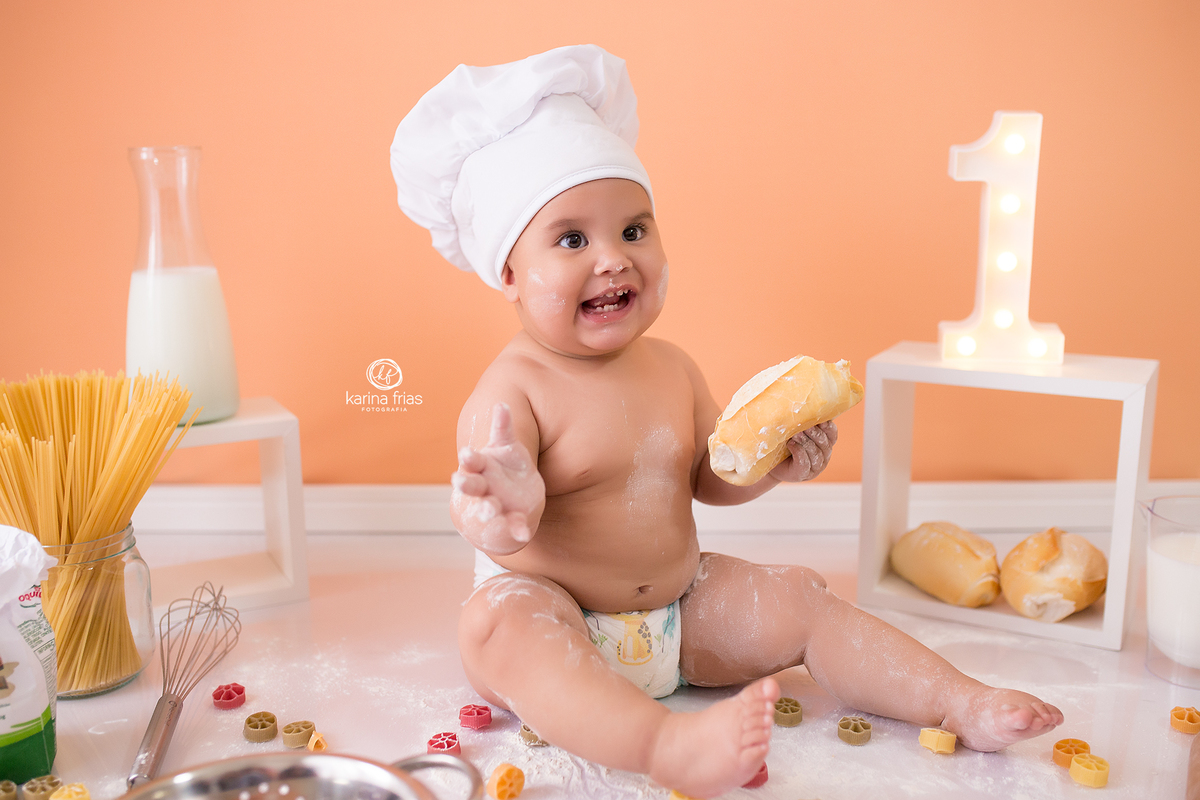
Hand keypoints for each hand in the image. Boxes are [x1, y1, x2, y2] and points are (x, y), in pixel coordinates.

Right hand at [450, 403, 544, 554]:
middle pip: (472, 486)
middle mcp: (484, 489)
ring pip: (488, 507)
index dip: (469, 458)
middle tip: (458, 480)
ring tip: (490, 509)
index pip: (472, 462)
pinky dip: (518, 530)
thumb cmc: (505, 469)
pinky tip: (524, 533)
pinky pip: (514, 526)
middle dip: (466, 483)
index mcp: (481, 468)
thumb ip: (503, 428)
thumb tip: (501, 403)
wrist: (513, 503)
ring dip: (487, 508)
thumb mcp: (505, 447)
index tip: (467, 453)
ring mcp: (496, 506)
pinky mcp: (511, 521)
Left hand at [770, 420, 836, 482]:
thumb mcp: (795, 430)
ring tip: (794, 435)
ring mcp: (816, 467)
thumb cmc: (785, 444)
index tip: (821, 420)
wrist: (772, 463)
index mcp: (825, 443)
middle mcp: (824, 455)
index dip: (828, 427)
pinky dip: (799, 452)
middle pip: (824, 443)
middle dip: (814, 433)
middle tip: (803, 426)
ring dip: (805, 442)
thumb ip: (802, 422)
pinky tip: (791, 445)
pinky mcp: (804, 474)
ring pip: (815, 453)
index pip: (832, 434)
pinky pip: (805, 463)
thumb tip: (802, 406)